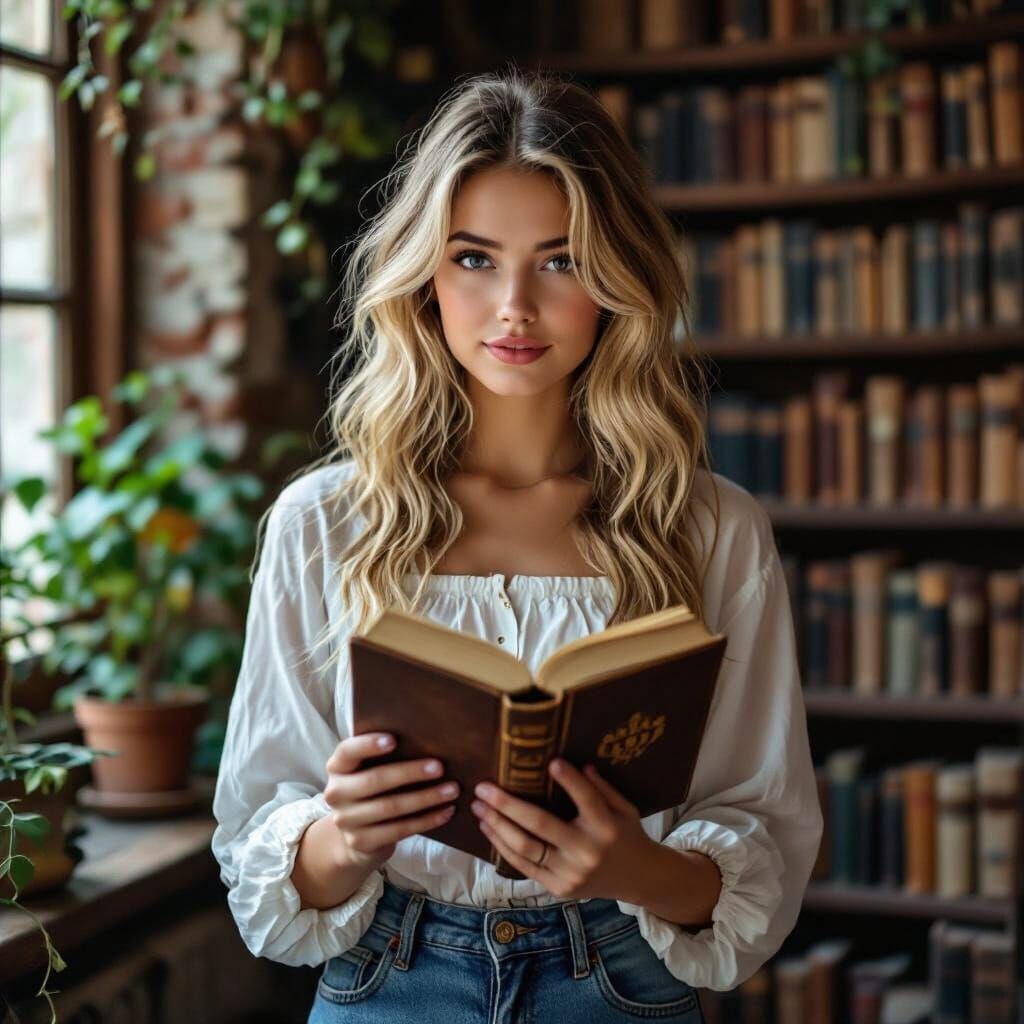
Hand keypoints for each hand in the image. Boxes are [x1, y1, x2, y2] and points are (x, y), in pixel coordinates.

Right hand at [323, 733, 458, 869]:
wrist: (356, 835)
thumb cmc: (372, 790)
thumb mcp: (368, 769)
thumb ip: (383, 756)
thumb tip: (426, 739)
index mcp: (337, 767)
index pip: (347, 751)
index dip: (368, 745)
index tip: (394, 739)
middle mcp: (336, 793)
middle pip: (375, 780)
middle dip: (410, 773)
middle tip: (440, 767)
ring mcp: (346, 820)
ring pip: (390, 807)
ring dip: (426, 798)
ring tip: (451, 790)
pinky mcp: (361, 842)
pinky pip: (399, 830)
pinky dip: (426, 820)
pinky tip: (446, 812)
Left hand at [471, 758, 655, 901]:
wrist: (637, 879)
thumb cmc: (627, 835)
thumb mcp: (624, 808)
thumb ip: (603, 788)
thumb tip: (580, 764)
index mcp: (607, 827)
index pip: (587, 799)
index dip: (569, 781)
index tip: (551, 762)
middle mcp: (586, 851)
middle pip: (540, 824)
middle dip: (507, 804)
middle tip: (483, 787)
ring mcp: (570, 873)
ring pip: (525, 848)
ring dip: (497, 825)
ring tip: (479, 807)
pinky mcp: (557, 888)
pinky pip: (524, 866)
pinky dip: (503, 846)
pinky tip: (490, 828)